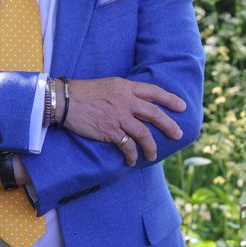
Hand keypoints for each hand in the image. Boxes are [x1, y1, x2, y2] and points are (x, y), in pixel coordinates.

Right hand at [63, 77, 185, 165]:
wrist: (63, 100)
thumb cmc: (83, 92)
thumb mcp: (108, 85)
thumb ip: (123, 92)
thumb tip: (136, 102)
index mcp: (125, 86)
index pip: (153, 91)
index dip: (170, 99)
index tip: (182, 107)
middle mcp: (125, 100)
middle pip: (154, 113)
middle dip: (169, 124)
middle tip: (178, 134)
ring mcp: (119, 116)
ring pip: (144, 133)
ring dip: (151, 147)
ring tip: (153, 155)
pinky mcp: (110, 130)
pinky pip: (127, 145)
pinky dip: (132, 155)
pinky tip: (131, 161)